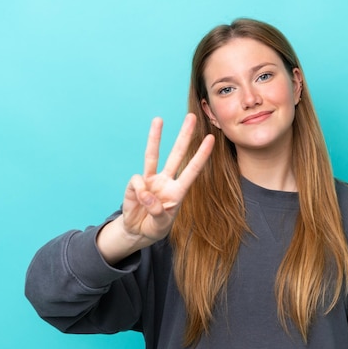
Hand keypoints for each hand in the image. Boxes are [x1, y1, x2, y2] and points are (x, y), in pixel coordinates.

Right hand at [97, 114, 213, 262]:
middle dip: (184, 136)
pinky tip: (139, 201)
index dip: (202, 154)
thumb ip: (156, 211)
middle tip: (191, 117)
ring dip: (156, 137)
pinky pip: (136, 182)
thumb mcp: (160, 224)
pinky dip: (138, 192)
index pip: (193, 169)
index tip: (211, 139)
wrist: (137, 231)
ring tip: (159, 119)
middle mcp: (166, 181)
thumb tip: (146, 193)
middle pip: (177, 154)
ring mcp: (150, 180)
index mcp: (178, 191)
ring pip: (154, 155)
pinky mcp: (136, 184)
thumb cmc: (154, 226)